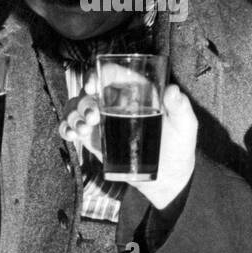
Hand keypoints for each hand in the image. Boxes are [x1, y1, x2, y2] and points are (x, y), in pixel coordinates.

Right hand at [59, 78, 197, 209]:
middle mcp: (116, 102)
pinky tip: (70, 135)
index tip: (92, 85)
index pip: (113, 74)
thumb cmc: (179, 146)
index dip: (98, 74)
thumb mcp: (185, 126)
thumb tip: (173, 91)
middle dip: (84, 102)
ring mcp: (103, 120)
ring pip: (77, 108)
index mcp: (136, 92)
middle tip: (92, 118)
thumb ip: (181, 108)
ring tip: (81, 130)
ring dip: (73, 115)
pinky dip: (66, 128)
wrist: (168, 178)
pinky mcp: (94, 139)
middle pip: (90, 92)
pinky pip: (74, 127)